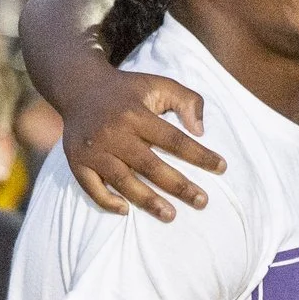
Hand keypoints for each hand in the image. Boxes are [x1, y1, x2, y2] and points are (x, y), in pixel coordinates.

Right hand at [61, 71, 223, 218]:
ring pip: (123, 180)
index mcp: (136, 114)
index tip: (221, 167)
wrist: (79, 86)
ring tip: (170, 215)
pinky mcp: (77, 161)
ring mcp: (94, 149)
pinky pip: (91, 187)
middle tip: (202, 202)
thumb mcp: (158, 84)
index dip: (199, 155)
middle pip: (150, 165)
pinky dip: (106, 201)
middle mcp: (114, 132)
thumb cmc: (127, 90)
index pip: (173, 139)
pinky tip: (126, 210)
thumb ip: (186, 100)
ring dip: (147, 200)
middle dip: (179, 186)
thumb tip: (200, 130)